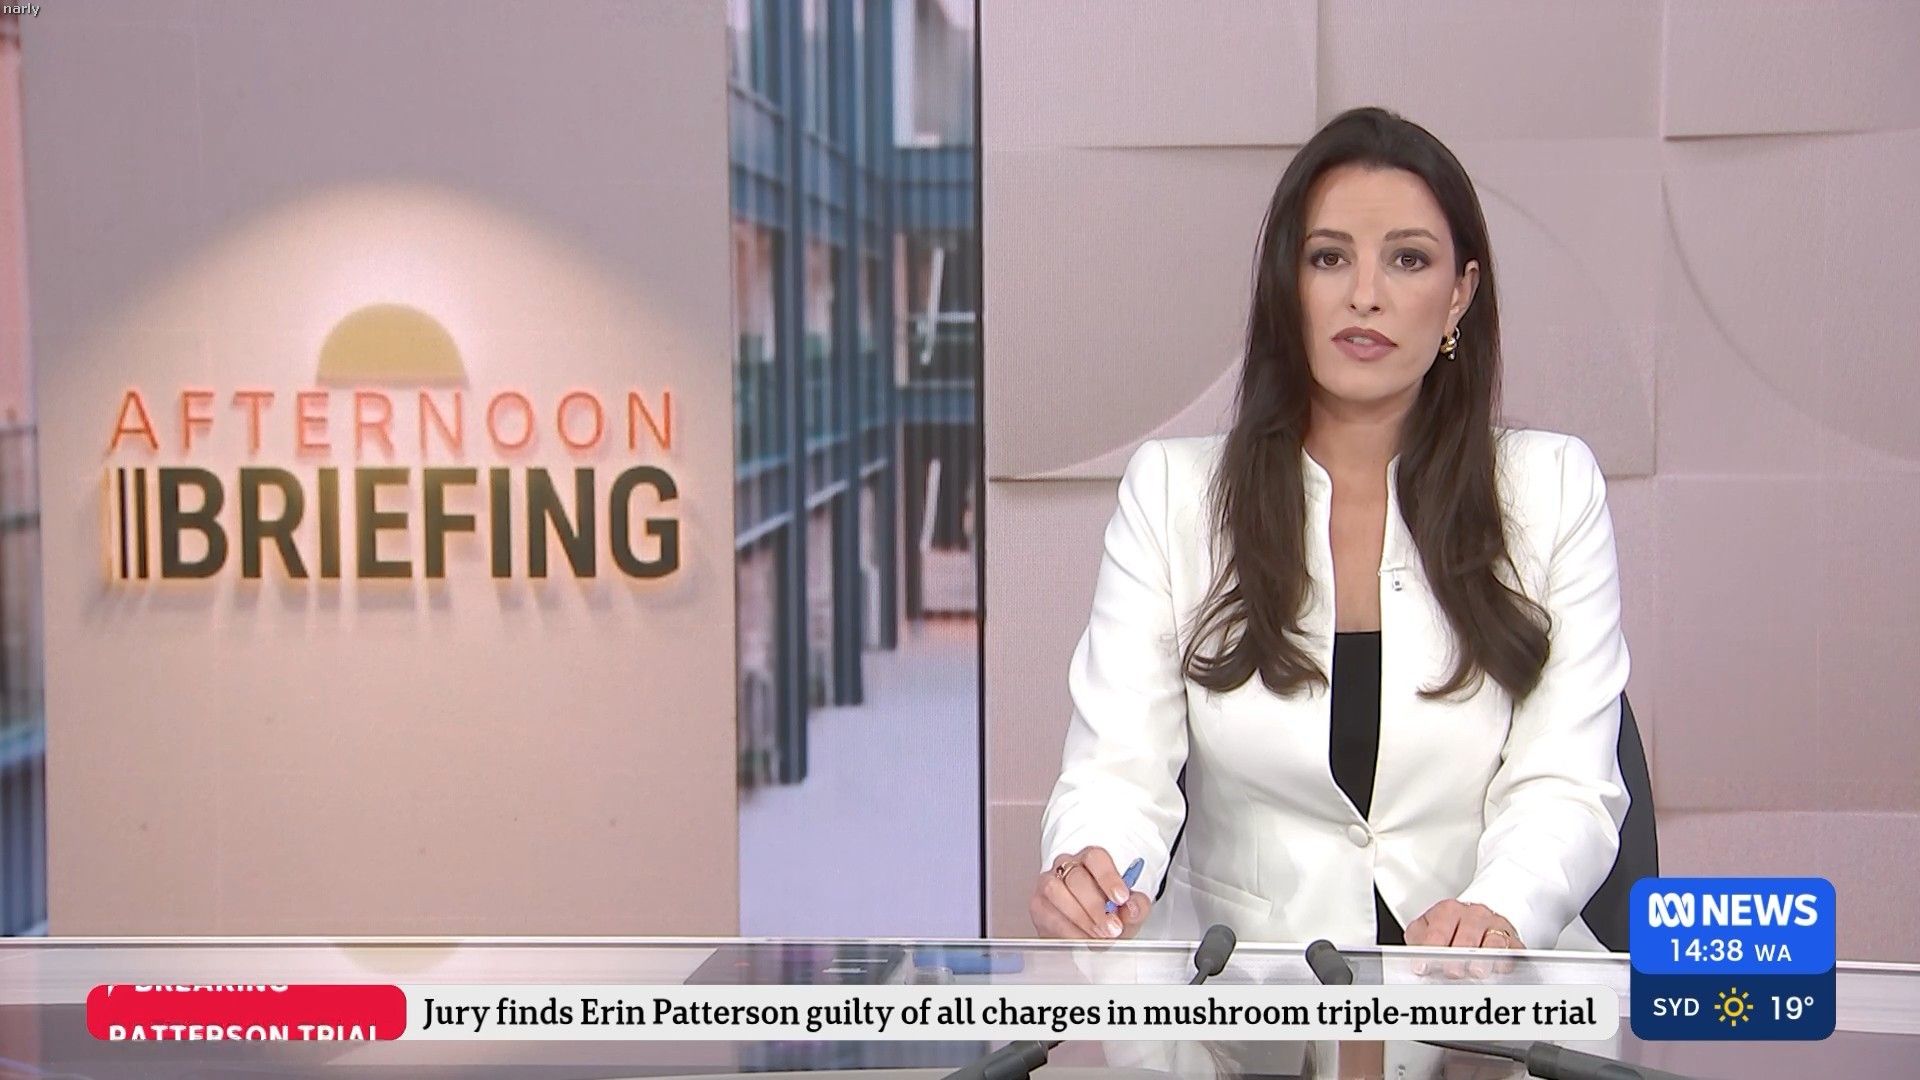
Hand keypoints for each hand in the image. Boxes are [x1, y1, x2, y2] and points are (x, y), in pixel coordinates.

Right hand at [1030, 847, 1151, 939]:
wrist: (1090, 931)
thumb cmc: (1110, 914)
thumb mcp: (1129, 912)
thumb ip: (1136, 907)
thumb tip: (1133, 907)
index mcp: (1090, 860)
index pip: (1095, 858)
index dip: (1108, 878)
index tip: (1121, 899)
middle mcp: (1066, 866)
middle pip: (1076, 877)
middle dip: (1095, 906)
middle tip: (1112, 927)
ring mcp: (1048, 883)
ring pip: (1056, 892)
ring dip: (1080, 918)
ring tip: (1098, 936)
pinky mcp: (1038, 904)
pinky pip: (1048, 915)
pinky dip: (1067, 931)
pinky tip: (1082, 940)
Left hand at [1405, 899, 1521, 978]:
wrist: (1479, 918)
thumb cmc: (1449, 929)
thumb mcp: (1427, 930)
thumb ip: (1419, 943)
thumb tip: (1413, 960)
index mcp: (1448, 911)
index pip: (1438, 930)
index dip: (1430, 948)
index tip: (1423, 966)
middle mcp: (1473, 915)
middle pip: (1466, 936)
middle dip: (1457, 956)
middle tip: (1451, 972)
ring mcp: (1495, 926)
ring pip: (1492, 941)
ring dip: (1483, 957)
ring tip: (1475, 971)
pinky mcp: (1512, 940)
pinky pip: (1511, 949)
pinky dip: (1504, 960)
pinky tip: (1498, 969)